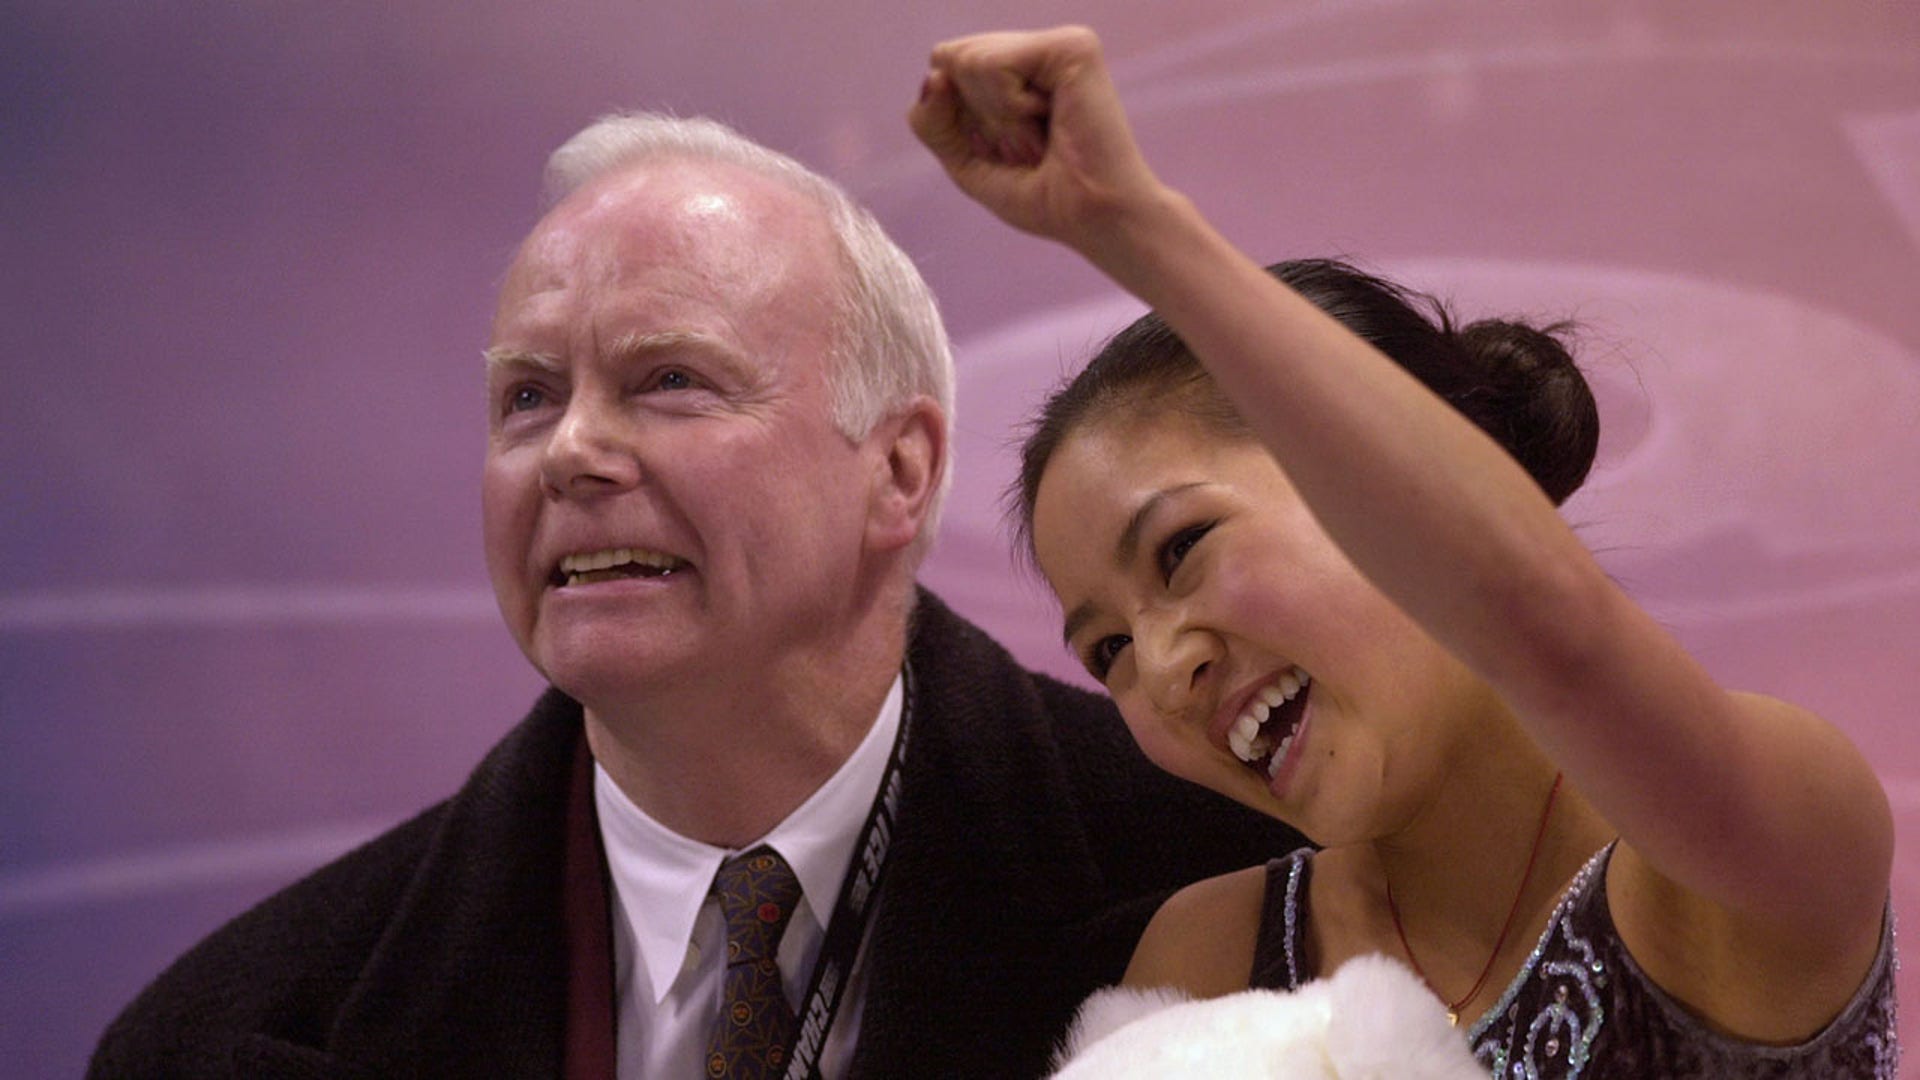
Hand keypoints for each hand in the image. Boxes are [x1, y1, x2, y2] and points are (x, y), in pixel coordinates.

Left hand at [908, 26, 1164, 250]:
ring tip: (1044, 136)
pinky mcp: (1070, 46)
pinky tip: (1050, 121)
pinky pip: (991, 64)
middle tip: (1031, 145)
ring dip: (997, 118)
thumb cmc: (1045, 199)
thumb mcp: (967, 164)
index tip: (1011, 149)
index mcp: (1018, 70)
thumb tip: (933, 74)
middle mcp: (1036, 51)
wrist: (1095, 219)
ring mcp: (1055, 44)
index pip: (944, 66)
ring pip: (966, 60)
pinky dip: (1008, 108)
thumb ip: (933, 121)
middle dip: (977, 118)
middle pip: (949, 59)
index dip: (960, 119)